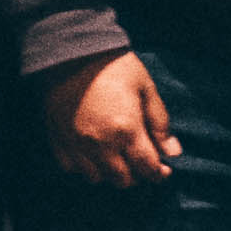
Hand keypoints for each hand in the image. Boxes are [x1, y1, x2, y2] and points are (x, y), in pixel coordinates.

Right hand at [45, 48, 178, 188]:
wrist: (70, 50)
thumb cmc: (113, 66)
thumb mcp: (146, 87)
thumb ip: (160, 122)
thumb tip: (172, 152)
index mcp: (126, 131)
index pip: (147, 168)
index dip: (159, 173)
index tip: (163, 169)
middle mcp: (101, 145)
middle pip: (123, 180)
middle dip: (136, 175)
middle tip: (139, 160)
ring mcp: (76, 145)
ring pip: (97, 178)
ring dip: (110, 173)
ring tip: (116, 157)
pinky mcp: (58, 140)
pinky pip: (72, 168)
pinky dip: (84, 166)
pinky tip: (91, 152)